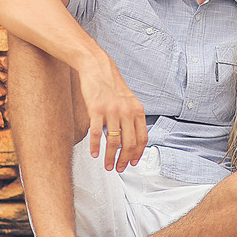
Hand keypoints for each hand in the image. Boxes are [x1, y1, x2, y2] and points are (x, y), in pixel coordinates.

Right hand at [78, 55, 146, 171]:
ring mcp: (112, 111)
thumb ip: (132, 117)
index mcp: (137, 110)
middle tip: (119, 168)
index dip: (138, 153)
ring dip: (111, 157)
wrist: (98, 68)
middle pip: (129, 143)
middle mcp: (127, 111)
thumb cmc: (112, 86)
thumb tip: (132, 138)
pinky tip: (94, 153)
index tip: (133, 162)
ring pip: (114, 142)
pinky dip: (95, 146)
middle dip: (125, 160)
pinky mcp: (96, 109)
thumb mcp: (129, 100)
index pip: (142, 138)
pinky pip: (97, 133)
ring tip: (108, 165)